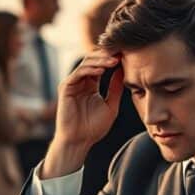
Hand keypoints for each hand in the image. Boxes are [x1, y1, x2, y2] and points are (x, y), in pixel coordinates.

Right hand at [40, 50, 122, 178]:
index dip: (113, 58)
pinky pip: (79, 73)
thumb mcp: (111, 105)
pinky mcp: (65, 88)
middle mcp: (80, 81)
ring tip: (115, 60)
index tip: (129, 55)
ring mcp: (72, 83)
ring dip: (101, 60)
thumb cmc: (93, 128)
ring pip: (86, 63)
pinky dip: (91, 69)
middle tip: (122, 52)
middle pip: (93, 58)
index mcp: (90, 84)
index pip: (101, 64)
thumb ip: (116, 88)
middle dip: (108, 54)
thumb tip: (123, 71)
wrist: (79, 142)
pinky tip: (103, 69)